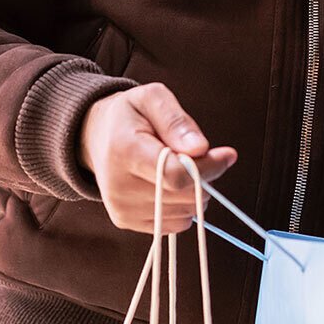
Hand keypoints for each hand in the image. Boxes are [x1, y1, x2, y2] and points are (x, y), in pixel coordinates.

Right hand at [78, 83, 237, 233]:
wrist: (96, 136)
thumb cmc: (129, 115)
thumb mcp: (152, 98)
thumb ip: (177, 121)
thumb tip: (200, 148)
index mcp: (125, 151)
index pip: (176, 174)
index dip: (208, 168)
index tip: (227, 154)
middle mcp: (119, 186)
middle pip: (184, 196)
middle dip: (204, 177)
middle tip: (199, 156)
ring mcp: (121, 208)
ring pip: (184, 214)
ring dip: (194, 193)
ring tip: (178, 167)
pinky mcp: (126, 221)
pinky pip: (175, 225)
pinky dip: (182, 207)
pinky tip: (170, 185)